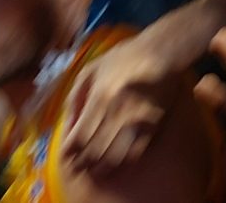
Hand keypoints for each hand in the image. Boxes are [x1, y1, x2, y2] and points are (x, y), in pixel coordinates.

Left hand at [62, 28, 188, 169]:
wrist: (160, 53)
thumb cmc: (121, 59)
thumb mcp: (90, 70)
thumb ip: (75, 98)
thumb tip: (68, 126)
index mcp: (99, 97)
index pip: (80, 136)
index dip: (71, 151)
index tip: (66, 157)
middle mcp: (117, 113)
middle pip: (95, 150)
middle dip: (82, 163)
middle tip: (76, 169)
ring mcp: (137, 122)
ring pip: (114, 157)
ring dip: (100, 168)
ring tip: (92, 172)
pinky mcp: (153, 127)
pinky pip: (135, 153)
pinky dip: (122, 163)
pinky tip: (114, 165)